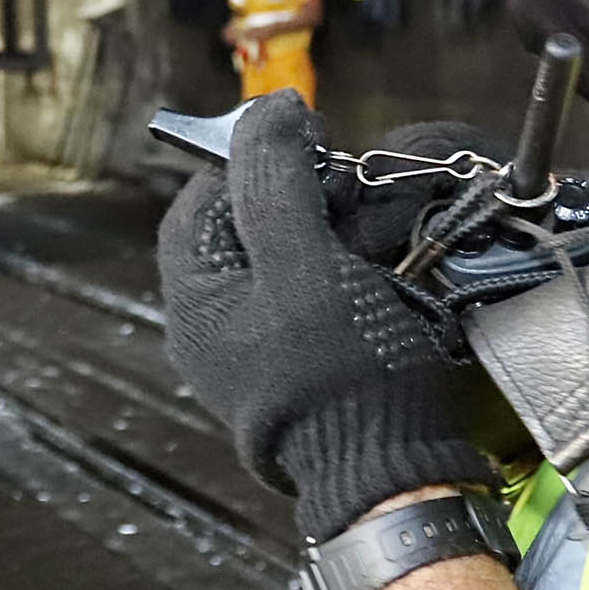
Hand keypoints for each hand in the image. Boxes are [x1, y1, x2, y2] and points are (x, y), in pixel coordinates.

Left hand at [157, 93, 499, 544]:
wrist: (393, 478)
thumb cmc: (338, 375)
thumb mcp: (303, 265)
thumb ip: (276, 184)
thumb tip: (265, 110)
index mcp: (195, 303)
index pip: (200, 202)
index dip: (245, 160)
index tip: (301, 136)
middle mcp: (217, 328)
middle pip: (244, 229)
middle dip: (297, 193)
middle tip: (347, 181)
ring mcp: (260, 352)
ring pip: (286, 259)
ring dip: (329, 227)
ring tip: (374, 219)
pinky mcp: (304, 367)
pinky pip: (315, 296)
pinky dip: (346, 268)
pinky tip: (383, 262)